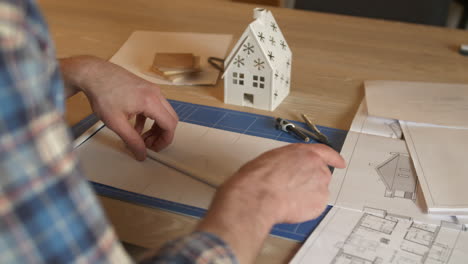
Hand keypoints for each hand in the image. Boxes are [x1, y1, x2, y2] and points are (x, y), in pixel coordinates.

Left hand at [60, 56, 177, 160]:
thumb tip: (141, 153)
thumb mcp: (116, 122)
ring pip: (163, 112)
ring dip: (155, 127)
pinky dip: (149, 119)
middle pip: (169, 119)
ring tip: (141, 137)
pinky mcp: (145, 88)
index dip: (164, 141)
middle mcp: (154, 93)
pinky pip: (154, 106)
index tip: (155, 148)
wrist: (92, 73)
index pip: (169, 125)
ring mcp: (151, 89)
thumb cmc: (102, 92)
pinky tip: (136, 126)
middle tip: (148, 145)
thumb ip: (131, 140)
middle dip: (161, 135)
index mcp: (150, 101)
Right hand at [197, 144, 344, 262]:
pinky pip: (315, 206)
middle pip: (321, 174)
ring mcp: (320, 186)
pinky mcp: (319, 204)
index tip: (339, 162)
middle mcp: (317, 167)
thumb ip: (288, 162)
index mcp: (304, 152)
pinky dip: (305, 208)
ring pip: (318, 191)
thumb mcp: (272, 158)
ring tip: (287, 198)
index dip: (334, 158)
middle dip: (310, 181)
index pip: (326, 152)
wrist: (258, 196)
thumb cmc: (258, 177)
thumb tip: (287, 170)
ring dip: (307, 194)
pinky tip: (290, 206)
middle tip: (292, 188)